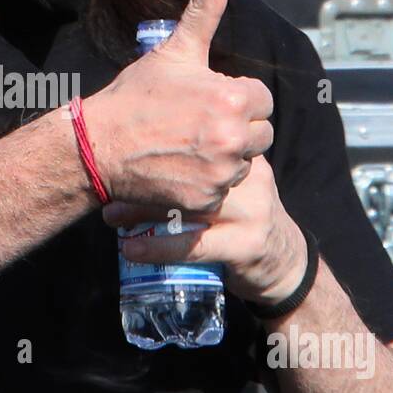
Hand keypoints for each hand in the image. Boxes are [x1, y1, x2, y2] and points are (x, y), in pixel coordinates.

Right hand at [83, 0, 274, 214]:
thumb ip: (204, 9)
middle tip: (197, 126)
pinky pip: (225, 190)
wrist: (97, 146)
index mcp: (232, 96)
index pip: (263, 100)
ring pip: (245, 163)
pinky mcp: (208, 199)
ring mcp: (221, 171)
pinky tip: (182, 170)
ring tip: (188, 147)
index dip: (237, 99)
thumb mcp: (173, 50)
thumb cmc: (135, 96)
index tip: (207, 103)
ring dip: (225, 157)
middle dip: (236, 129)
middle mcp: (232, 136)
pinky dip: (208, 184)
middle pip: (261, 134)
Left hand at [103, 154, 308, 305]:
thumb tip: (138, 138)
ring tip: (111, 215)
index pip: (199, 133)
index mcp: (244, 151)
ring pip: (190, 204)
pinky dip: (158, 248)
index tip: (118, 143)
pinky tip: (131, 249)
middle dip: (143, 173)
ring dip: (142, 210)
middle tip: (108, 180)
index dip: (154, 137)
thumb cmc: (240, 213)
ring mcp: (252, 210)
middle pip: (191, 166)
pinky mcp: (246, 245)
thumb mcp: (228, 177)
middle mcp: (251, 175)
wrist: (284, 260)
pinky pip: (195, 245)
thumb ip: (199, 155)